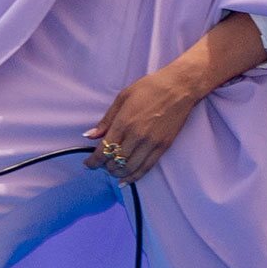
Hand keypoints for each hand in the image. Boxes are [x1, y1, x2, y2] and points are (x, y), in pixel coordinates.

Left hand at [84, 67, 205, 183]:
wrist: (178, 88)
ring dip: (118, 173)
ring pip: (130, 168)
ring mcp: (151, 143)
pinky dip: (134, 177)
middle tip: (101, 165)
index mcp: (124, 122)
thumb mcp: (122, 98)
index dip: (93, 161)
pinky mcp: (163, 147)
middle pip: (116, 161)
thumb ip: (106, 120)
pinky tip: (126, 180)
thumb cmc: (149, 88)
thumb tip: (90, 135)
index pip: (104, 149)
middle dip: (104, 167)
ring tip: (112, 171)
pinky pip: (147, 167)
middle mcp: (137, 136)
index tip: (88, 164)